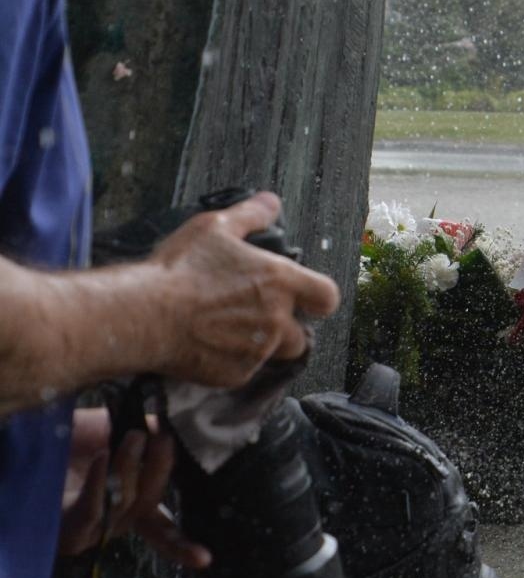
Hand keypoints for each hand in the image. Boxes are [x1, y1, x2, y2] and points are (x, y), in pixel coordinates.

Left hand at [58, 409, 209, 567]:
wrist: (26, 440)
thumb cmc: (70, 437)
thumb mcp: (113, 427)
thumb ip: (144, 426)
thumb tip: (172, 418)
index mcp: (131, 506)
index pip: (162, 530)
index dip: (183, 546)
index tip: (206, 559)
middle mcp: (114, 524)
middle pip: (149, 504)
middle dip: (160, 469)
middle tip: (162, 435)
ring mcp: (93, 530)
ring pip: (124, 506)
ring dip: (131, 469)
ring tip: (133, 435)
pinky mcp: (67, 529)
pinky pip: (92, 510)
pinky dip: (101, 484)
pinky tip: (104, 457)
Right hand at [150, 192, 339, 387]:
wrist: (142, 315)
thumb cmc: (179, 269)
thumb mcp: (214, 227)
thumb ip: (250, 215)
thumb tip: (271, 202)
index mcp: (279, 282)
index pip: (327, 297)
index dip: (318, 299)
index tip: (306, 300)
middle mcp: (276, 320)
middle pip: (301, 335)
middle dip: (285, 329)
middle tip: (254, 316)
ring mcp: (256, 351)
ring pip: (272, 355)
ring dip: (260, 346)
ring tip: (227, 330)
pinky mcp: (233, 375)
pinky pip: (243, 371)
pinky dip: (231, 362)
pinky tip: (207, 346)